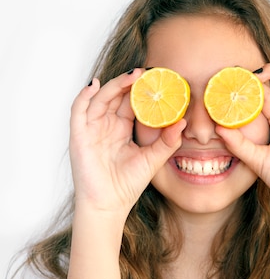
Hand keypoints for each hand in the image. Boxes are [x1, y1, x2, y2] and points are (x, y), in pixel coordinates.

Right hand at [69, 69, 185, 216]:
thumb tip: (182, 122)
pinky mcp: (79, 136)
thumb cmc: (127, 185)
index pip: (129, 102)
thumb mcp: (153, 160)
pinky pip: (78, 110)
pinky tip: (95, 85)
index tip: (156, 78)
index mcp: (121, 129)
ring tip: (131, 76)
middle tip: (146, 73)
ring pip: (100, 98)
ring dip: (114, 85)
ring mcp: (91, 129)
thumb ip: (167, 142)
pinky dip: (84, 96)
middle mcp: (105, 126)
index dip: (140, 89)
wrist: (109, 205)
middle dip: (129, 83)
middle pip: (115, 96)